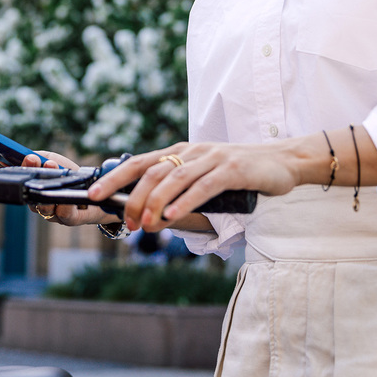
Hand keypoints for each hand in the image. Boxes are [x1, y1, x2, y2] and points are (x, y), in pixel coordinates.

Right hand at [0, 144, 117, 227]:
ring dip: (45, 186)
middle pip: (18, 190)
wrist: (96, 191)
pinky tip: (64, 199)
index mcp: (24, 182)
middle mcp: (31, 199)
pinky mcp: (69, 218)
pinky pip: (64, 215)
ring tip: (52, 167)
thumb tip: (29, 158)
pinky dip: (63, 207)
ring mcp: (48, 211)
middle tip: (29, 158)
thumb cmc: (68, 175)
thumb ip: (40, 157)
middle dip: (23, 172)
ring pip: (40, 205)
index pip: (0, 173)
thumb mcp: (53, 160)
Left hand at [87, 140, 304, 232]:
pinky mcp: (232, 169)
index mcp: (182, 152)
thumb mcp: (205, 176)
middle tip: (126, 222)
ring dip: (156, 203)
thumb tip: (148, 213)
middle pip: (152, 172)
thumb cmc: (241, 172)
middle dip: (133, 198)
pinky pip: (203, 186)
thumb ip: (180, 188)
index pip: (140, 162)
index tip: (94, 194)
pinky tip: (173, 216)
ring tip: (145, 224)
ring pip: (175, 179)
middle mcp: (193, 152)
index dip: (114, 178)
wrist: (283, 161)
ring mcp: (212, 158)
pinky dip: (185, 202)